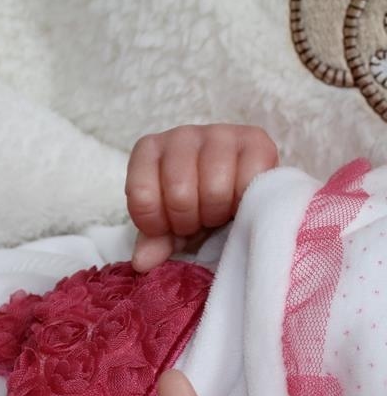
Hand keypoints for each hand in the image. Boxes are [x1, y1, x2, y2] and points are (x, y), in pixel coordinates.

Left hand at [126, 124, 277, 271]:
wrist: (237, 191)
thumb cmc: (194, 206)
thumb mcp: (167, 225)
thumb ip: (153, 241)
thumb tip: (142, 262)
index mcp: (149, 151)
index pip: (142, 197)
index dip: (157, 224)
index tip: (168, 226)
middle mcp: (181, 136)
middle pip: (179, 193)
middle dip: (189, 220)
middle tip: (197, 220)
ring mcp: (218, 133)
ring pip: (215, 188)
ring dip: (217, 212)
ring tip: (217, 211)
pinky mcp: (255, 139)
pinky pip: (249, 180)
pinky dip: (244, 200)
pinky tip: (240, 200)